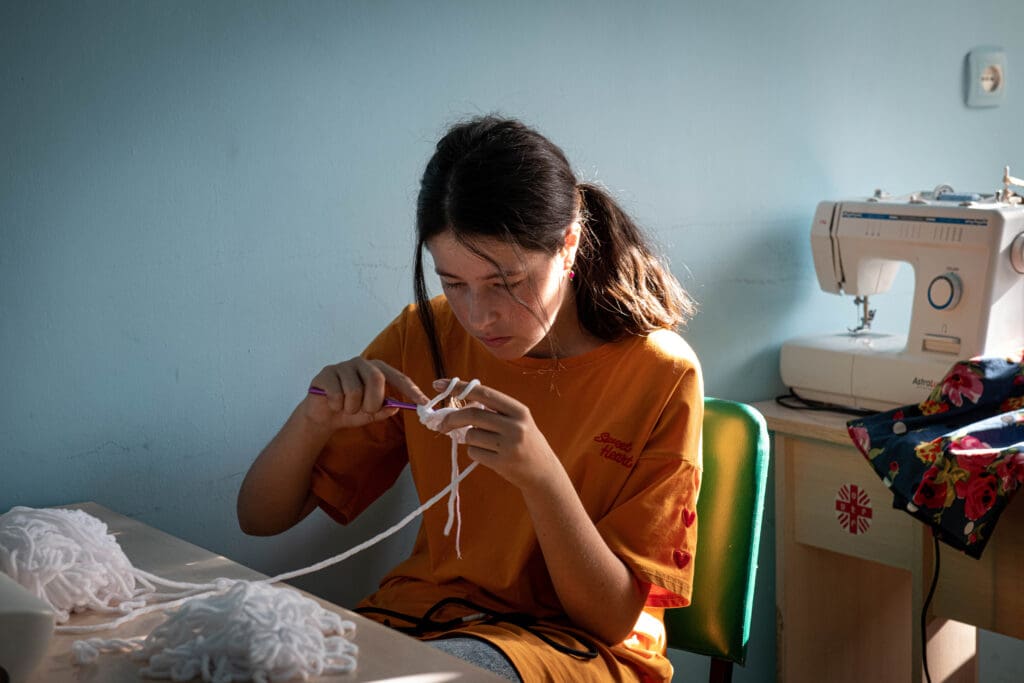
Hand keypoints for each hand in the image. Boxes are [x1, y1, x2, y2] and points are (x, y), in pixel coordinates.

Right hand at [305, 358, 427, 430]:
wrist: (323, 416)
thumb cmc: (350, 410)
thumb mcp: (370, 414)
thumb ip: (384, 410)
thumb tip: (395, 407)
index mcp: (377, 369)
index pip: (398, 377)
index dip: (411, 390)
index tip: (423, 403)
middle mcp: (362, 363)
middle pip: (376, 379)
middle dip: (373, 401)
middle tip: (366, 411)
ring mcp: (343, 366)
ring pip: (355, 390)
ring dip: (352, 407)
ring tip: (347, 408)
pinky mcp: (327, 373)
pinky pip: (337, 393)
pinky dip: (337, 405)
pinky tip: (333, 404)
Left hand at [433, 379, 560, 488]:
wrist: (543, 472)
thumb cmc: (524, 442)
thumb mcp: (517, 421)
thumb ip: (492, 410)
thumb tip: (457, 403)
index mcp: (519, 410)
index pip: (483, 393)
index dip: (459, 388)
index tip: (439, 385)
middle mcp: (516, 426)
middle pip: (472, 415)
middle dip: (452, 419)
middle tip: (442, 425)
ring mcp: (509, 445)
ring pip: (471, 435)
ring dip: (469, 439)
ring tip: (486, 444)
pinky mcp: (502, 462)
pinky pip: (474, 452)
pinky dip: (475, 452)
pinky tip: (490, 455)